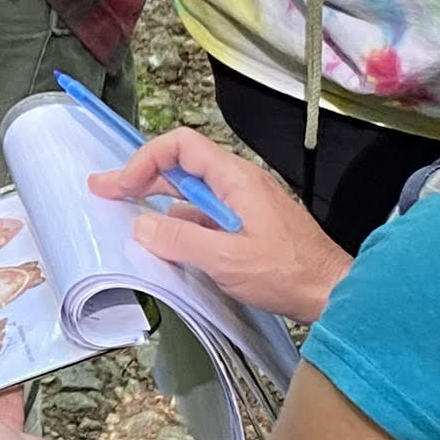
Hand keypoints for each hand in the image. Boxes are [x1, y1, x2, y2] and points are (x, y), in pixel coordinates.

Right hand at [89, 127, 352, 324]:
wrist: (333, 293)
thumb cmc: (288, 273)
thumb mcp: (226, 259)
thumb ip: (180, 239)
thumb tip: (141, 225)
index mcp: (235, 179)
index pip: (180, 146)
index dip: (145, 160)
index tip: (122, 185)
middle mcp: (239, 184)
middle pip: (182, 167)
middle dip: (142, 178)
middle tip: (107, 192)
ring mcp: (246, 204)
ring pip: (193, 194)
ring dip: (162, 204)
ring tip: (133, 222)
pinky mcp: (250, 225)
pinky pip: (207, 215)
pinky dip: (183, 224)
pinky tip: (172, 246)